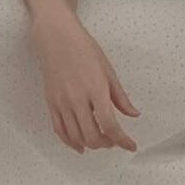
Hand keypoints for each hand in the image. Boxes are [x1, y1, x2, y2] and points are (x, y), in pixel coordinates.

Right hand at [28, 7, 140, 153]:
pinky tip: (79, 145)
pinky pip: (60, 130)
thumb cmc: (82, 49)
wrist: (56, 38)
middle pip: (93, 136)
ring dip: (91, 144)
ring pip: (76, 136)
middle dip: (107, 143)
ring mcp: (62, 102)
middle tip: (115, 141)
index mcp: (95, 89)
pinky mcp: (51, 104)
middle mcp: (77, 98)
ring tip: (100, 141)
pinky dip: (70, 142)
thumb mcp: (108, 71)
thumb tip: (133, 113)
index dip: (122, 140)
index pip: (110, 124)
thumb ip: (120, 97)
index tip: (130, 145)